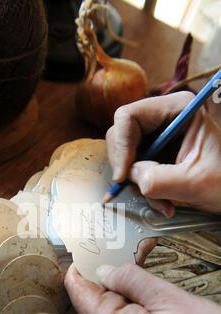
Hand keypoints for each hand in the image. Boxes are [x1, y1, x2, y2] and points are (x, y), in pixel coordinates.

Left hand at [65, 263, 220, 313]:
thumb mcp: (168, 299)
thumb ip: (131, 280)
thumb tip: (105, 270)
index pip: (77, 288)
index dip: (85, 265)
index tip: (95, 249)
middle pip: (92, 298)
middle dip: (111, 277)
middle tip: (136, 260)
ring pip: (106, 310)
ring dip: (123, 293)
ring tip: (150, 286)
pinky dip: (129, 310)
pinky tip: (151, 306)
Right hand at [106, 91, 220, 214]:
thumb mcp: (194, 183)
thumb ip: (159, 179)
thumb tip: (131, 176)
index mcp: (177, 109)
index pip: (128, 117)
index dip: (120, 146)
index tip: (123, 176)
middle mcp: (163, 118)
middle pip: (121, 137)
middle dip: (129, 169)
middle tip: (141, 191)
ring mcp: (157, 138)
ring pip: (126, 158)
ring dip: (138, 185)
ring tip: (162, 202)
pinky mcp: (155, 156)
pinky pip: (134, 171)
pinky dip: (143, 190)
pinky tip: (163, 201)